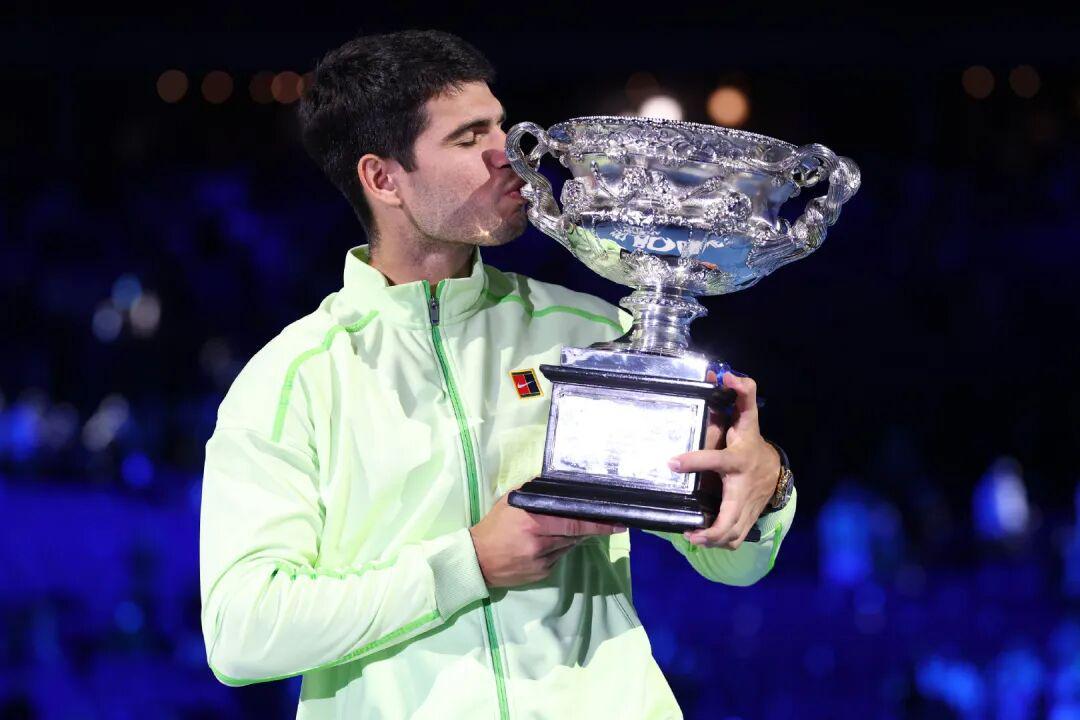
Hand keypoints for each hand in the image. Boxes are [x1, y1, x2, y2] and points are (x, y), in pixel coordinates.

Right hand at [469, 492, 625, 587]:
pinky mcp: (542, 573)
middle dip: (591, 528)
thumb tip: (558, 486)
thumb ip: (534, 494)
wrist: (476, 560)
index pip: (573, 521)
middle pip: (575, 534)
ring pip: (569, 546)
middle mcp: (540, 542)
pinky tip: (545, 545)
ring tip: (557, 530)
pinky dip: (558, 549)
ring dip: (571, 538)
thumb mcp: (511, 502)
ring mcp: (542, 561)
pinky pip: (559, 558)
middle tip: (608, 522)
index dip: (598, 523)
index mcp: (533, 521)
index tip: (618, 522)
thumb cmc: (494, 526)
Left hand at [668, 371, 780, 549]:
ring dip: (714, 539)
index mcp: (737, 460)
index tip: (671, 462)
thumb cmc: (751, 440)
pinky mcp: (748, 518)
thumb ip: (742, 394)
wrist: (774, 468)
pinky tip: (704, 540)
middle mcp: (743, 487)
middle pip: (731, 516)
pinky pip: (737, 537)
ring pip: (734, 532)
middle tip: (689, 531)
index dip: (695, 461)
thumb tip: (727, 375)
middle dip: (711, 528)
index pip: (716, 460)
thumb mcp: (747, 417)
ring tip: (693, 536)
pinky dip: (721, 542)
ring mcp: (748, 506)